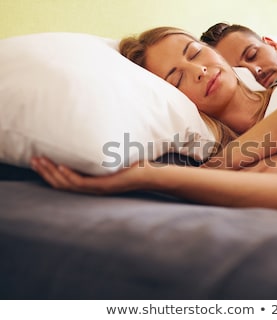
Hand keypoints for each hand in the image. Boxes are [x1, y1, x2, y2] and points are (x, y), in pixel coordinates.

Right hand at [30, 157, 146, 194]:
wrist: (153, 174)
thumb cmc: (136, 163)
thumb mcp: (116, 154)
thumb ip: (104, 147)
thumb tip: (96, 129)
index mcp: (93, 182)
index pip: (65, 180)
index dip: (50, 172)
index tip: (39, 159)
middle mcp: (93, 188)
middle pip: (61, 183)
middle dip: (45, 172)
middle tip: (32, 160)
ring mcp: (98, 188)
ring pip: (67, 184)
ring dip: (52, 173)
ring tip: (40, 162)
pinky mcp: (105, 186)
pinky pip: (82, 183)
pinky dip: (70, 176)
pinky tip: (61, 167)